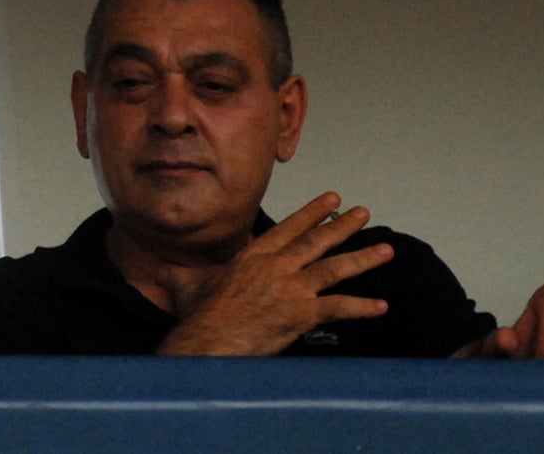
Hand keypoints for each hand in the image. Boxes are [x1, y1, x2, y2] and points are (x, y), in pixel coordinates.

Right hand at [155, 192, 393, 355]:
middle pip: (316, 241)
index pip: (289, 227)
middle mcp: (277, 267)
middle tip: (363, 213)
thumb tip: (157, 269)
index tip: (332, 200)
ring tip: (386, 250)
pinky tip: (380, 306)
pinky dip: (361, 307)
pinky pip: (338, 308)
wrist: (207, 342)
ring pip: (334, 268)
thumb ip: (178, 274)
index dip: (313, 213)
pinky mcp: (301, 313)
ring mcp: (291, 288)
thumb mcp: (185, 286)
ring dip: (362, 258)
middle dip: (343, 226)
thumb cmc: (198, 318)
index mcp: (254, 257)